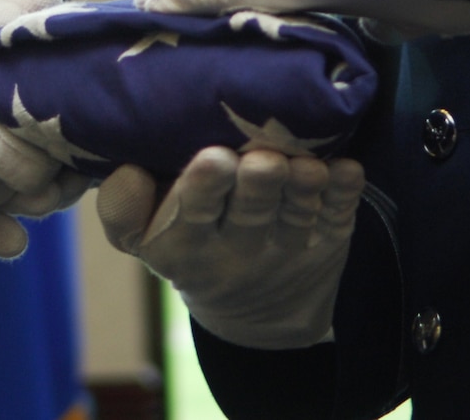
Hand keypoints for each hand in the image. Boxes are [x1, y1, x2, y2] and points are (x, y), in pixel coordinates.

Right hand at [97, 148, 365, 349]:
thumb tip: (127, 169)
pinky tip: (348, 170)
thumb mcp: (141, 238)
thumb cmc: (184, 240)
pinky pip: (338, 218)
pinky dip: (344, 194)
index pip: (189, 215)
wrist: (253, 311)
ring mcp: (285, 248)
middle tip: (263, 159)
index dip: (202, 188)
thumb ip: (122, 207)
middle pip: (249, 213)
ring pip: (295, 215)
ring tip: (307, 165)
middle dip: (257, 184)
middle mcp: (235, 250)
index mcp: (181, 245)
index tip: (213, 158)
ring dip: (303, 189)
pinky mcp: (327, 245)